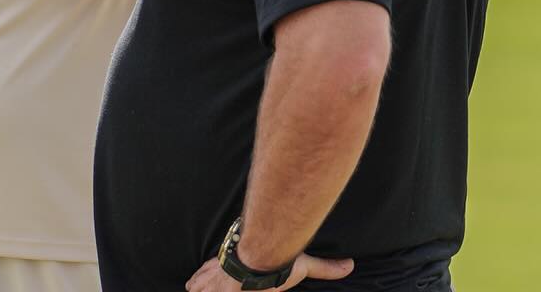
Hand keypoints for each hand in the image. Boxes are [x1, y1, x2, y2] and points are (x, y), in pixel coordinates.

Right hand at [185, 253, 353, 290]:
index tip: (242, 291)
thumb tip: (349, 267)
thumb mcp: (304, 268)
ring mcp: (220, 280)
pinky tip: (191, 285)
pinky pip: (199, 279)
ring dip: (203, 291)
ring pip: (204, 290)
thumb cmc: (279, 264)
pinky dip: (195, 282)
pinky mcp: (213, 267)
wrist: (257, 252)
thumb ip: (325, 269)